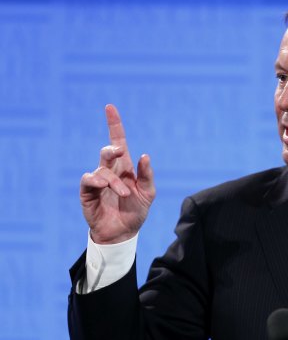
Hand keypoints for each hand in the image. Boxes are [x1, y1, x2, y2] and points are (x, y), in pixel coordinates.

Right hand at [80, 104, 155, 243]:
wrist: (123, 233)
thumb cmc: (135, 211)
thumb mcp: (148, 193)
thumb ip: (147, 175)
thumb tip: (145, 155)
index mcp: (125, 168)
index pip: (118, 141)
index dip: (114, 124)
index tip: (109, 107)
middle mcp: (110, 171)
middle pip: (107, 151)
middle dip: (112, 149)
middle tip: (120, 152)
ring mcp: (98, 181)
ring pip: (102, 169)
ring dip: (114, 180)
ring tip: (125, 194)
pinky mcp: (88, 192)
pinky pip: (89, 180)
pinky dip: (97, 180)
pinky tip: (105, 186)